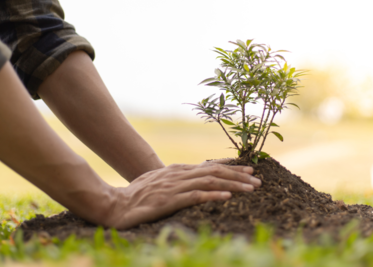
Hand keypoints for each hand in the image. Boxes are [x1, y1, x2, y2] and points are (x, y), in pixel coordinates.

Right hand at [101, 159, 261, 228]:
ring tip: (252, 188)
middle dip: (239, 175)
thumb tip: (194, 180)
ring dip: (233, 184)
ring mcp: (174, 187)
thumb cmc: (136, 195)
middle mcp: (178, 175)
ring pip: (210, 181)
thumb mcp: (159, 183)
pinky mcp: (169, 201)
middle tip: (258, 180)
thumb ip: (176, 180)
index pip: (210, 167)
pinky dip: (213, 195)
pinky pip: (195, 196)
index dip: (231, 168)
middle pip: (215, 172)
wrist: (114, 205)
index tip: (249, 170)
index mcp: (177, 170)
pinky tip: (227, 197)